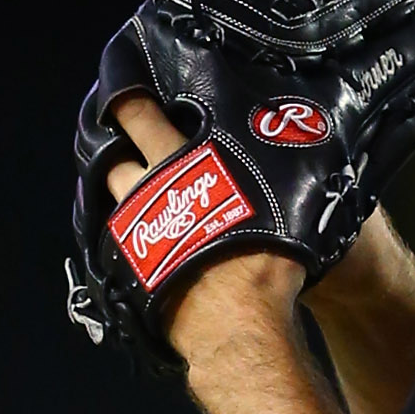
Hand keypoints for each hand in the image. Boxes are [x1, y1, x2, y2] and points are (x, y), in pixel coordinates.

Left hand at [104, 94, 303, 355]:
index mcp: (179, 165)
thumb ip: (280, 160)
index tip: (119, 87)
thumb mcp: (289, 196)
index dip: (126, 97)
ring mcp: (136, 237)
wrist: (239, 326)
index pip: (139, 116)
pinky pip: (123, 246)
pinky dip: (127, 235)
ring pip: (113, 202)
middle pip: (112, 159)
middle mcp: (148, 195)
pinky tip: (141, 236)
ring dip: (116, 192)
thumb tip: (305, 129)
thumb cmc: (266, 258)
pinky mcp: (134, 274)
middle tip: (110, 135)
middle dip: (109, 145)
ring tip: (125, 186)